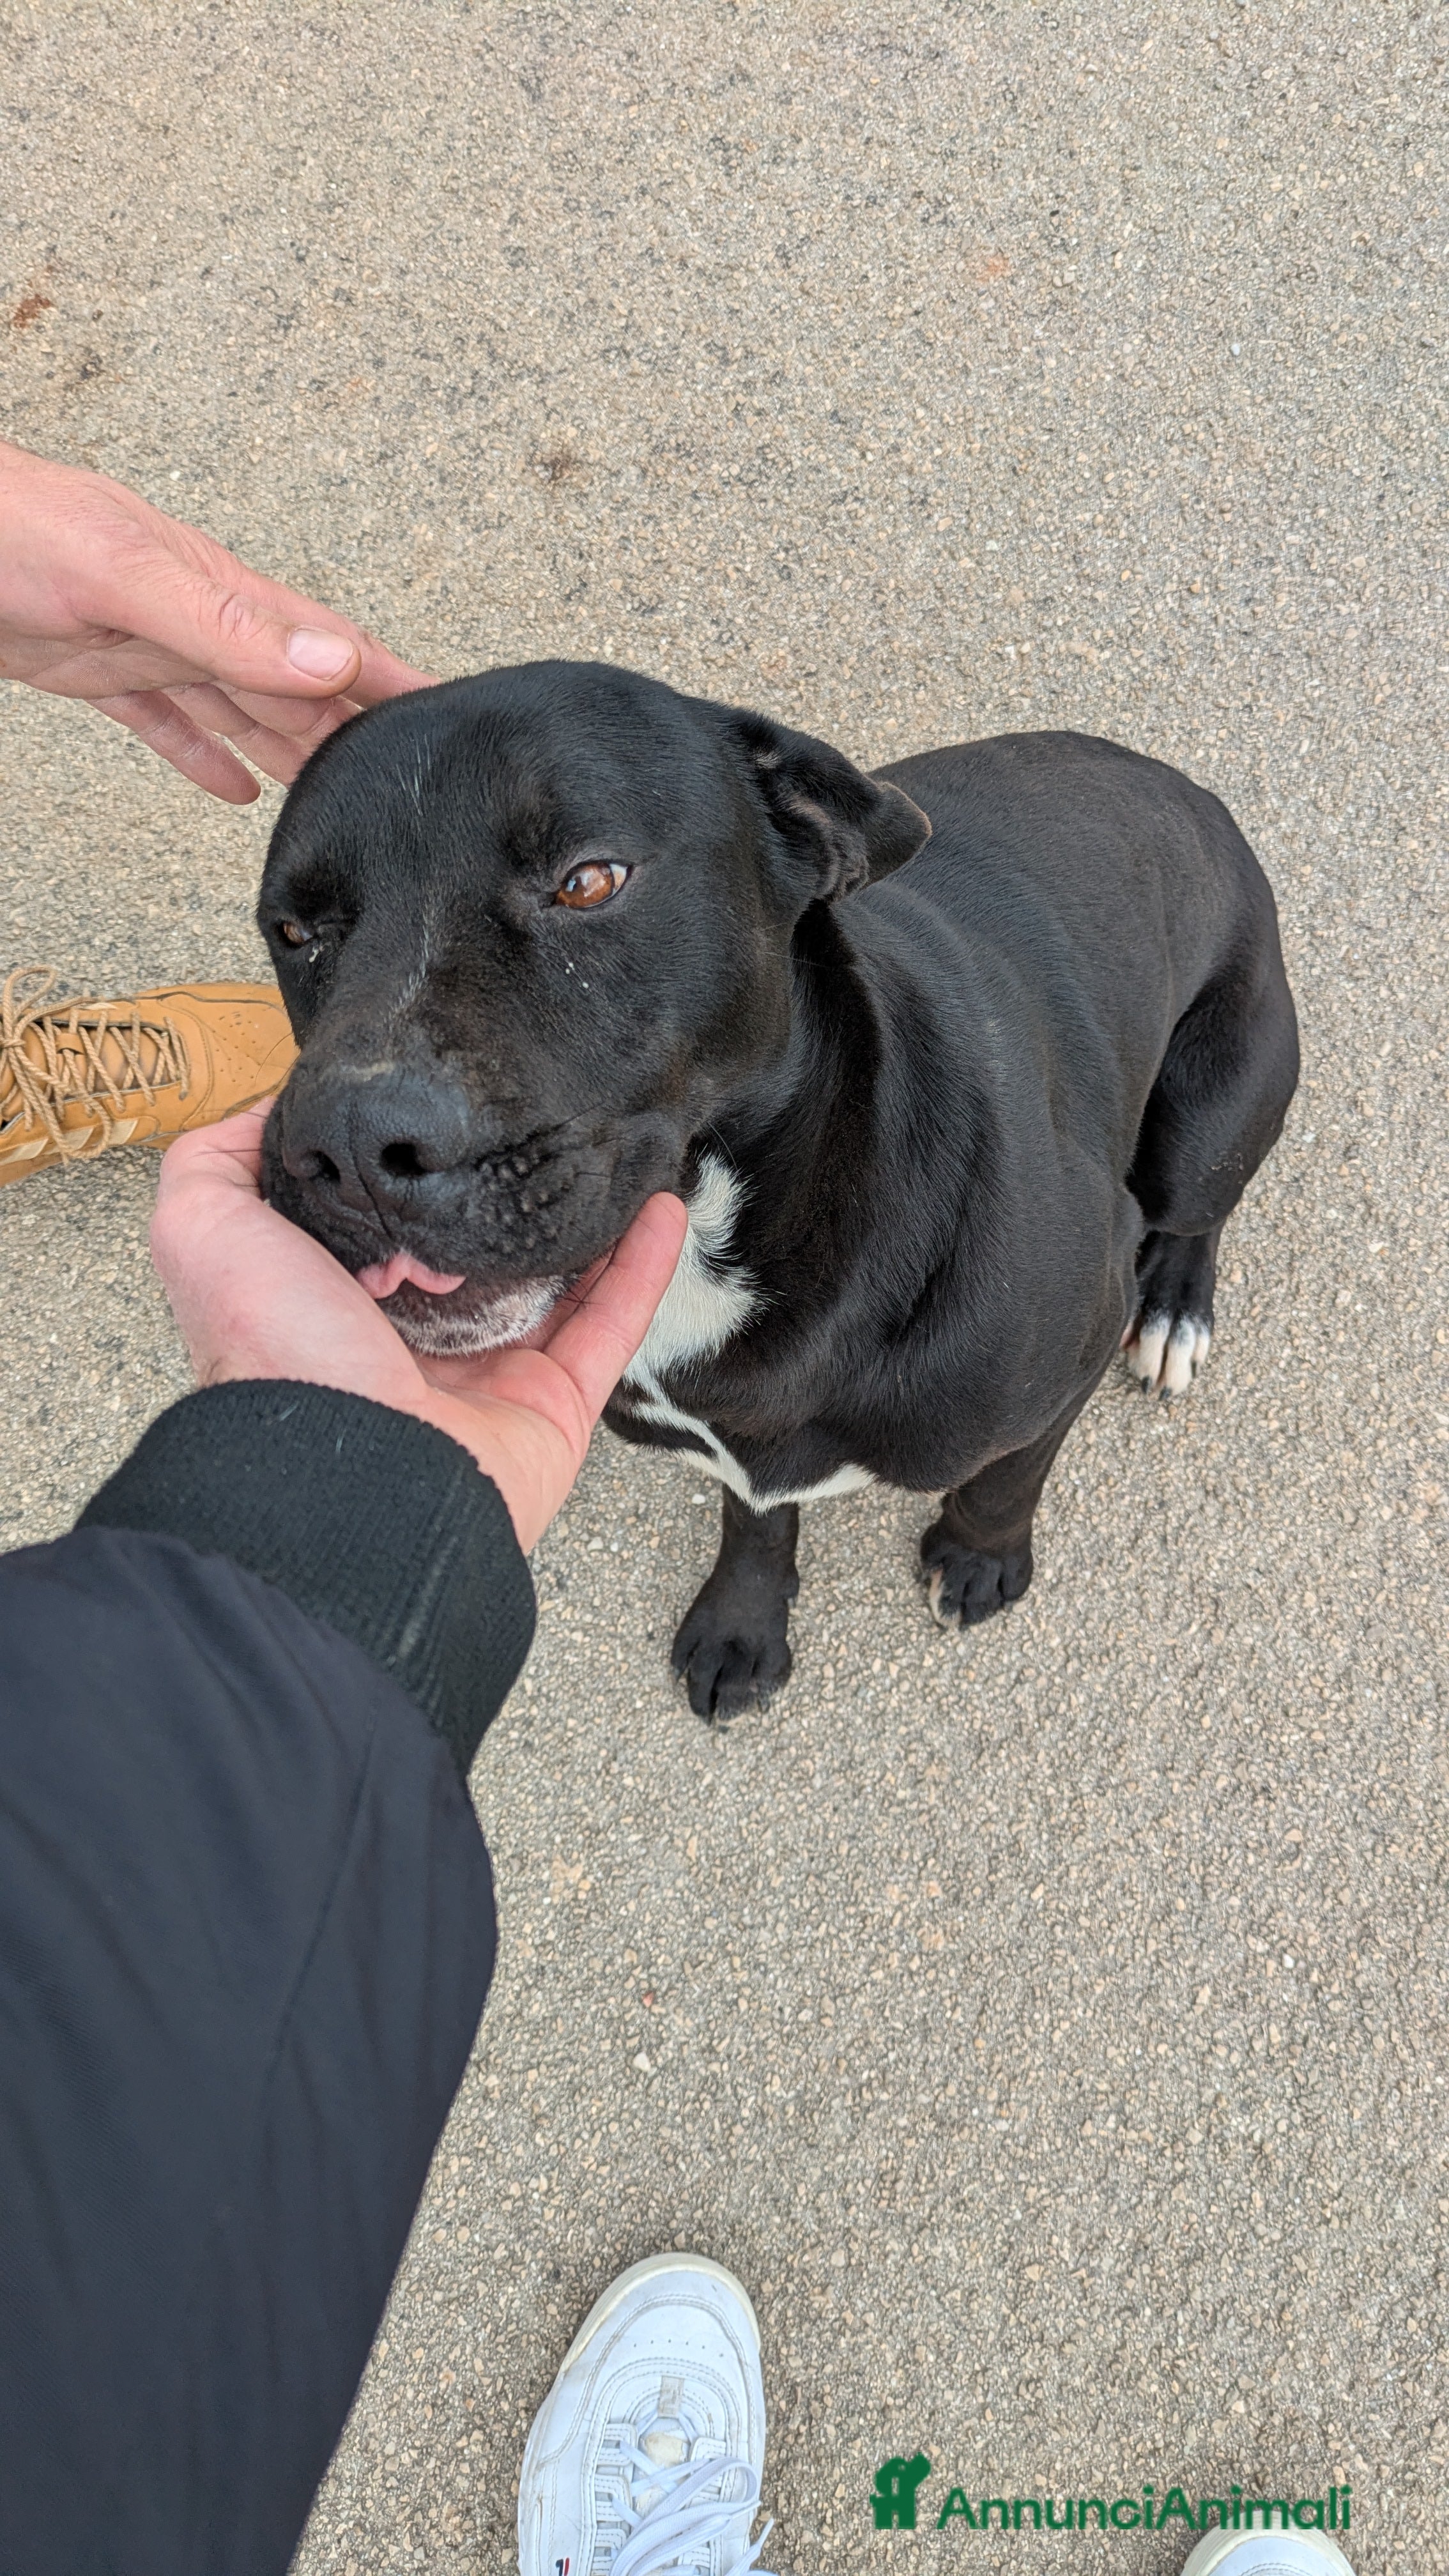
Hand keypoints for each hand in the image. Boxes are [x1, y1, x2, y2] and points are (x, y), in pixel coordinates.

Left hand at [0, 439, 433, 802]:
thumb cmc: (5, 530)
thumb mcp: (122, 573)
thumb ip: (226, 622)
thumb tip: (328, 658)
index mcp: (215, 589)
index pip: (326, 641)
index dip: (389, 679)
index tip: (448, 715)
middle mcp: (193, 616)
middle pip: (293, 685)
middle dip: (350, 729)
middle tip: (402, 783)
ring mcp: (146, 641)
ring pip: (239, 706)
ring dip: (288, 749)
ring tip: (335, 797)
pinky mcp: (95, 668)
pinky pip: (166, 720)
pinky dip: (202, 754)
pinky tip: (230, 788)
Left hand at [151, 1106, 687, 1553]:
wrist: (349, 1473)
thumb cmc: (277, 1355)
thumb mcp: (202, 1229)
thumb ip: (216, 1162)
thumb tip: (267, 1114)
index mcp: (331, 1307)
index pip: (378, 1228)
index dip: (403, 1175)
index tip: (436, 1114)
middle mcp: (411, 1345)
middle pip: (473, 1255)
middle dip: (501, 1193)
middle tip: (535, 1127)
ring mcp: (489, 1378)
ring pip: (553, 1286)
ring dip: (587, 1221)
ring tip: (613, 1151)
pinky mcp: (556, 1405)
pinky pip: (610, 1325)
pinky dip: (642, 1268)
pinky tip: (662, 1206)